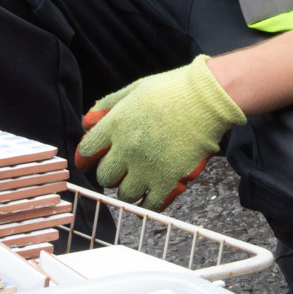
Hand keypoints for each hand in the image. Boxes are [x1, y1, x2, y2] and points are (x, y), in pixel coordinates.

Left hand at [74, 55, 245, 210]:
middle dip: (110, 174)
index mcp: (116, 125)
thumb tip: (88, 120)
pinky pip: (149, 204)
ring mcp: (147, 167)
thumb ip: (109, 104)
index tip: (88, 162)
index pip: (87, 150)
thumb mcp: (135, 89)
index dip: (85, 158)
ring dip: (128, 189)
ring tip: (138, 182)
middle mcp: (126, 149)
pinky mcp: (168, 181)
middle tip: (120, 169)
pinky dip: (149, 202)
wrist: (207, 100)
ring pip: (124, 194)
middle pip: (104, 177)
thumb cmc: (173, 90)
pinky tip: (152, 194)